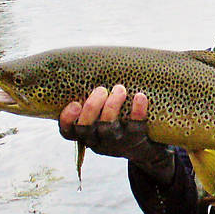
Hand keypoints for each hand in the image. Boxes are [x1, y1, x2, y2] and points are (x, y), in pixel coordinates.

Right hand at [58, 85, 174, 184]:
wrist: (147, 148)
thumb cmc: (119, 124)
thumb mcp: (103, 117)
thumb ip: (95, 101)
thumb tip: (88, 66)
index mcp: (87, 135)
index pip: (68, 132)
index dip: (67, 120)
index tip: (74, 103)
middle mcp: (98, 142)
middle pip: (86, 129)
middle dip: (91, 107)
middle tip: (101, 89)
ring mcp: (117, 144)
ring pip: (108, 128)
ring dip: (112, 106)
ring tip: (119, 89)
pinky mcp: (136, 142)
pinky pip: (136, 127)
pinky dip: (137, 111)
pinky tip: (140, 96)